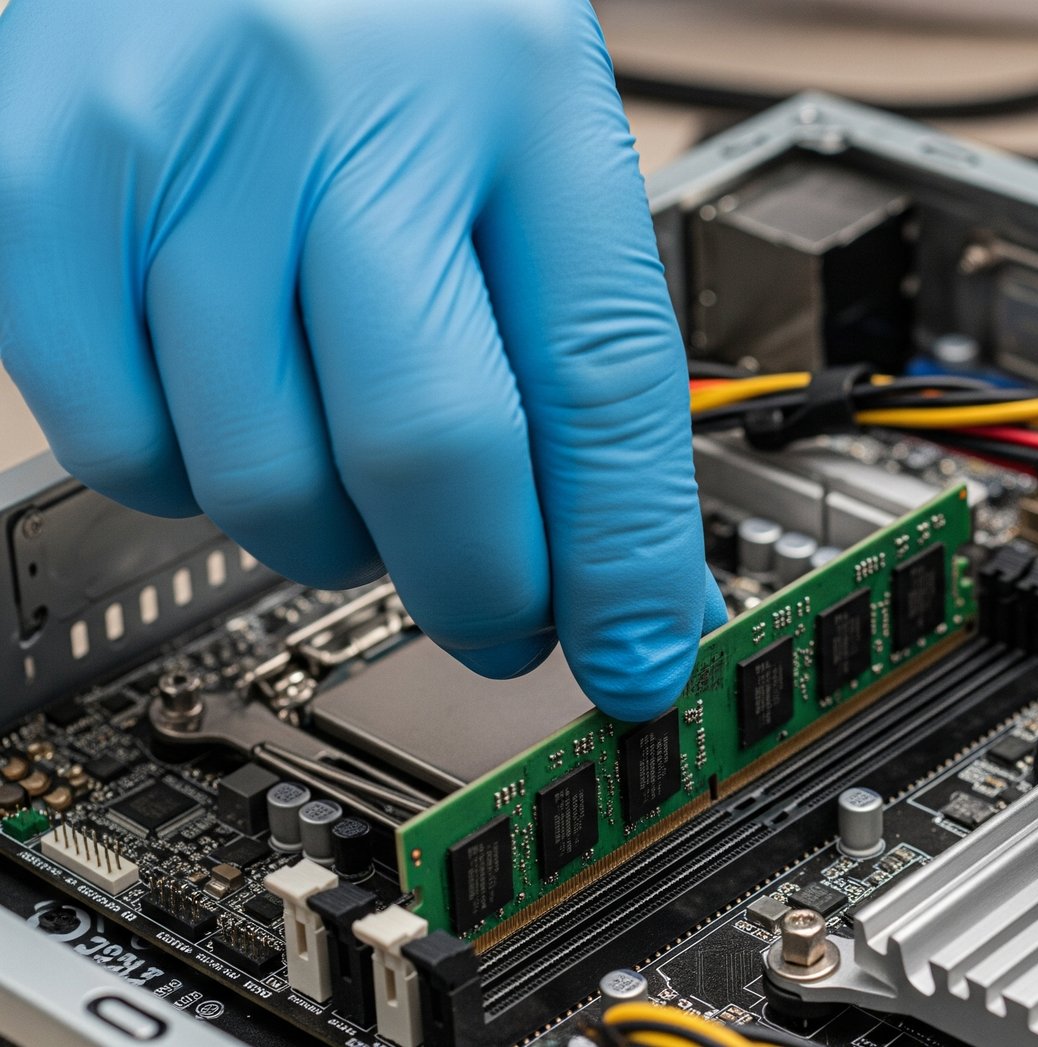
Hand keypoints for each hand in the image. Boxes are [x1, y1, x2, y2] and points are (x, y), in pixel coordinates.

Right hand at [0, 0, 724, 717]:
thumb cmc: (369, 0)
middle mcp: (353, 102)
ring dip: (331, 537)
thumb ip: (562, 305)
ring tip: (354, 477)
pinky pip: (121, 440)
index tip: (639, 658)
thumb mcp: (510, 102)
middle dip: (482, 590)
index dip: (626, 560)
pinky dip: (187, 475)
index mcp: (516, 84)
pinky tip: (227, 402)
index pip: (603, 381)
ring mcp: (180, 145)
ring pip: (267, 476)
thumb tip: (614, 552)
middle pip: (435, 452)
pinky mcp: (34, 186)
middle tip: (499, 619)